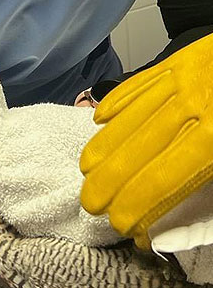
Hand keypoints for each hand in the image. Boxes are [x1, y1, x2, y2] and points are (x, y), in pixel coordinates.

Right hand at [79, 33, 212, 248]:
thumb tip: (176, 222)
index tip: (123, 226)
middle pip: (133, 154)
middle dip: (105, 186)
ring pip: (126, 121)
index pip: (160, 182)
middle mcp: (191, 108)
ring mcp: (180, 80)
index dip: (135, 208)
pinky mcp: (177, 62)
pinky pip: (136, 85)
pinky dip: (113, 104)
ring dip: (100, 151)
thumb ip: (207, 176)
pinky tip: (97, 121)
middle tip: (91, 206)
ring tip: (87, 173)